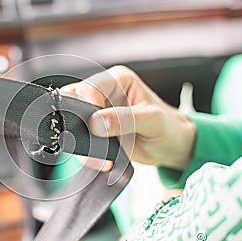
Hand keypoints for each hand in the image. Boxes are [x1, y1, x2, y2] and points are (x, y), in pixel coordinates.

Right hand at [61, 66, 195, 170]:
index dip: (88, 105)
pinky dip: (87, 154)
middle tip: (97, 143)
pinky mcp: (94, 129)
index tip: (96, 126)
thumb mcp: (151, 121)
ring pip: (72, 121)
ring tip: (103, 156)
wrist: (169, 147)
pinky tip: (104, 160)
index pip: (91, 87)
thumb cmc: (167, 127)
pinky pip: (78, 139)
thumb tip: (95, 123)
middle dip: (81, 125)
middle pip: (75, 102)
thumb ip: (124, 119)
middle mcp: (104, 92)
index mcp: (118, 80)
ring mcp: (97, 112)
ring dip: (83, 142)